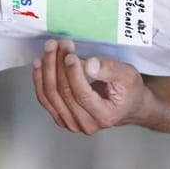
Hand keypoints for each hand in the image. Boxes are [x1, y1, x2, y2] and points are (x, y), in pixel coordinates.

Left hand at [30, 39, 146, 134]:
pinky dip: (40, 80)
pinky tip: (40, 64)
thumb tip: (89, 64)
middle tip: (60, 44)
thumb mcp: (128, 76)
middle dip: (58, 65)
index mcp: (105, 116)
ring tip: (49, 49)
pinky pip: (45, 100)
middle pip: (64, 94)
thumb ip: (110, 69)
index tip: (70, 54)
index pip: (83, 94)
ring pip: (51, 96)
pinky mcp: (62, 118)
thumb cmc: (129, 91)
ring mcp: (72, 123)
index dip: (73, 73)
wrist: (128, 106)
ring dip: (47, 69)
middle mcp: (87, 124)